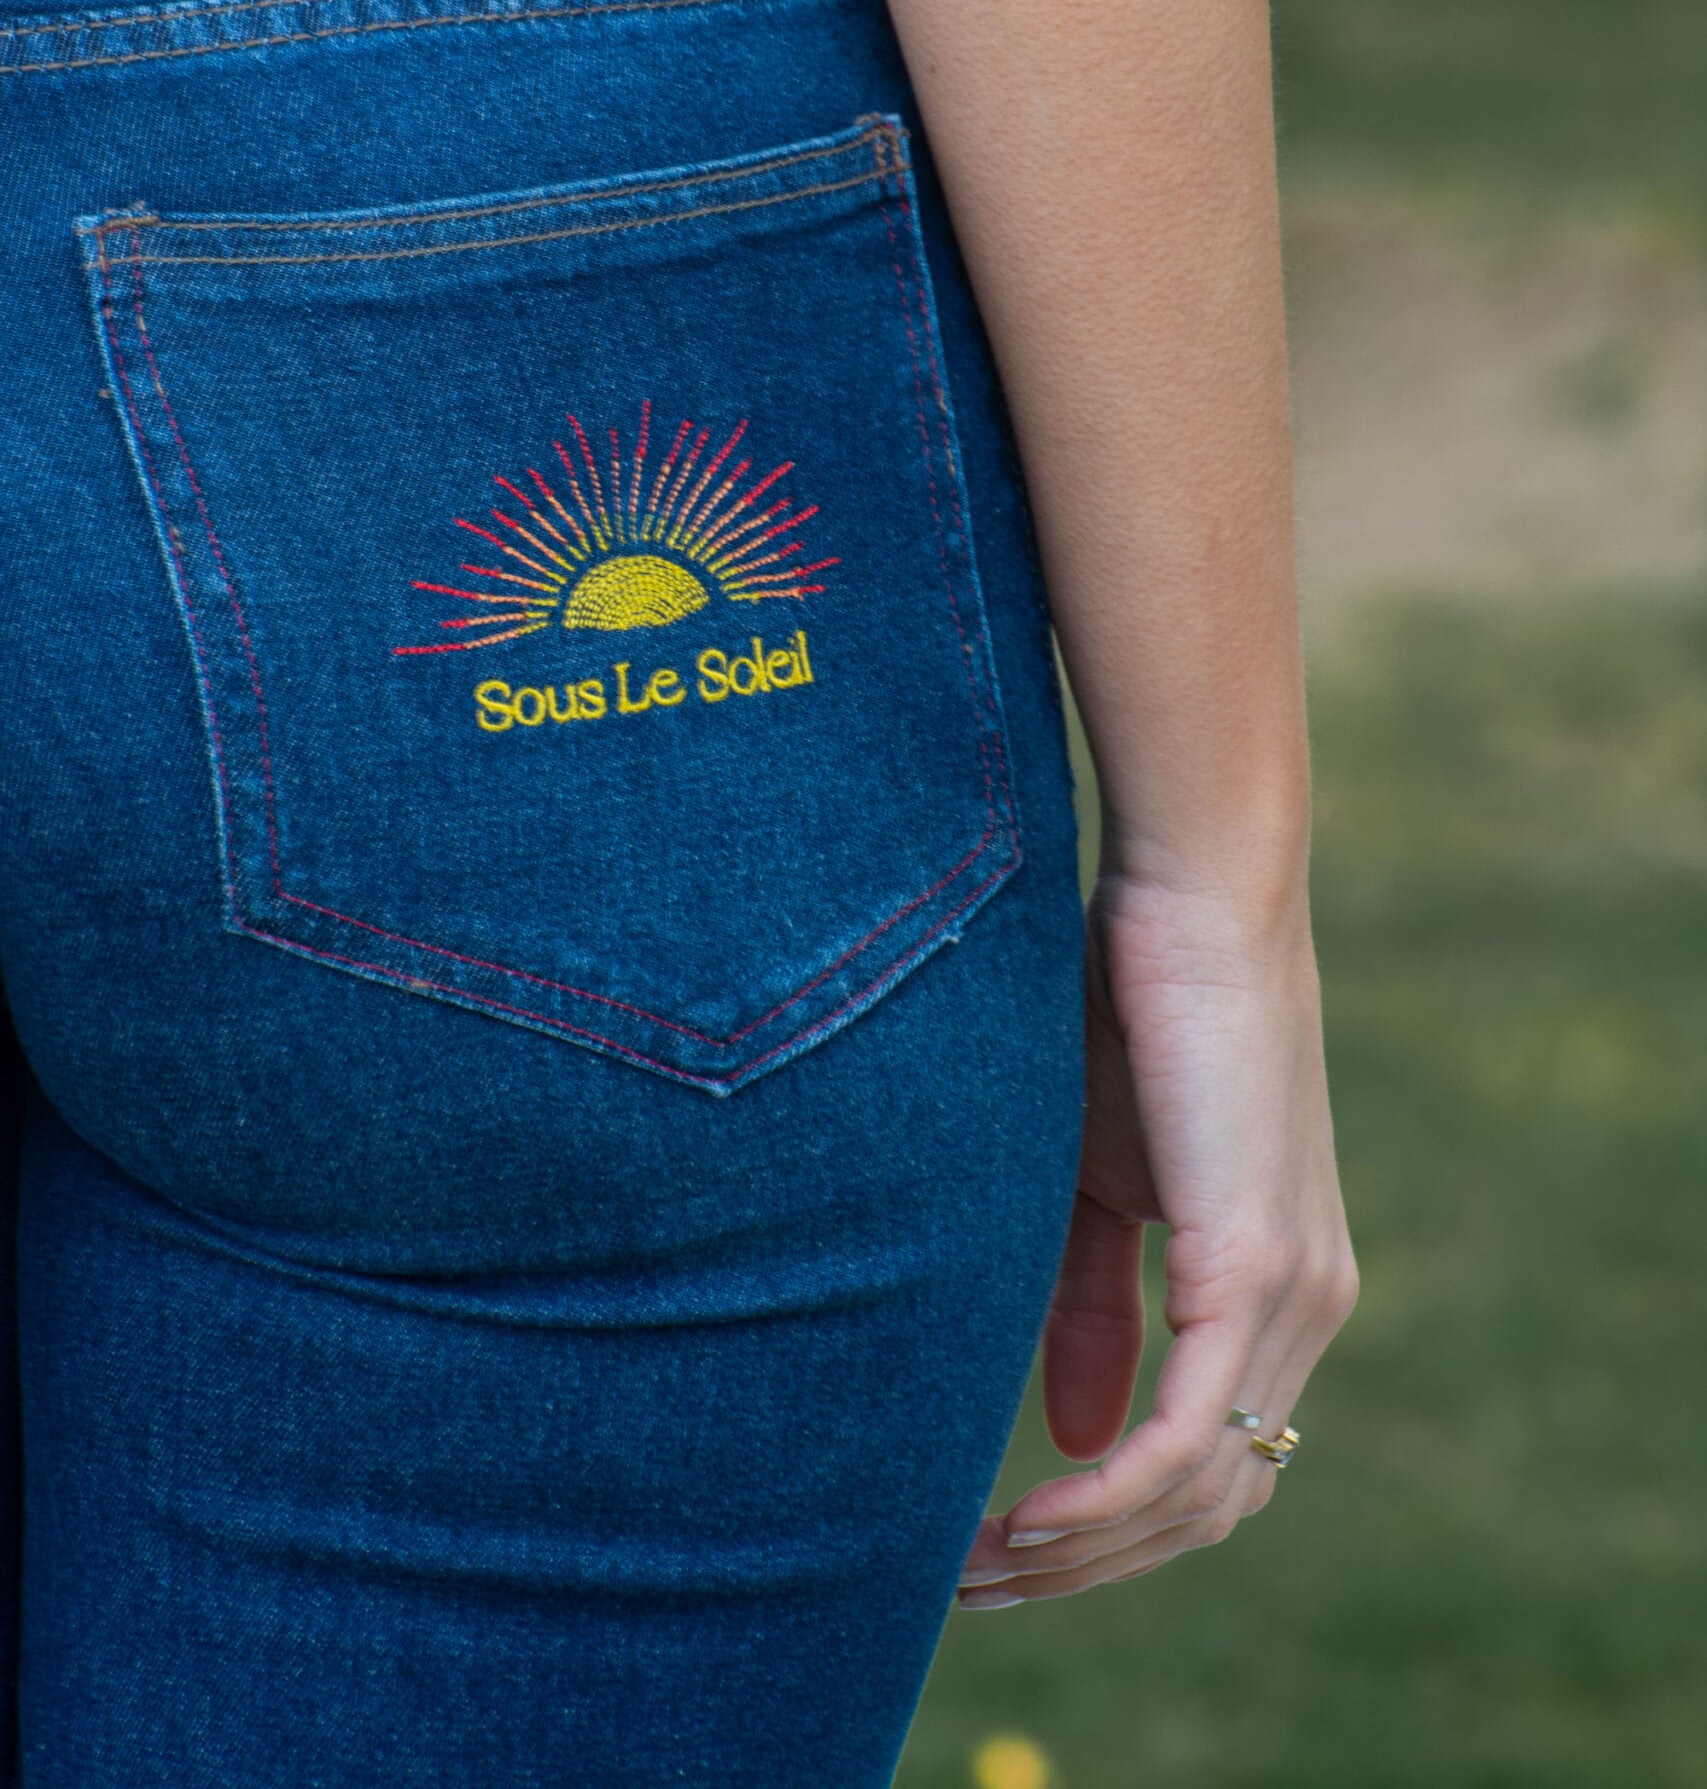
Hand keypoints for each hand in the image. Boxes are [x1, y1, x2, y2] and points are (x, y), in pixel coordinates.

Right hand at [957, 873, 1356, 1605]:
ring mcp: (1294, 1292)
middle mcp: (1309, 1307)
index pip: (1215, 1464)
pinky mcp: (1254, 1267)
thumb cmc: (1135, 1009)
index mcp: (1281, 1287)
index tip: (1001, 1550)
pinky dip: (1108, 1498)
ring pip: (1203, 1491)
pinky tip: (1030, 1518)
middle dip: (1090, 1565)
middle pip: (1212, 1505)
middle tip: (971, 1583)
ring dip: (1087, 1549)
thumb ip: (1094, 1308)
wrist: (1188, 894)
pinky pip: (1188, 1437)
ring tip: (979, 1564)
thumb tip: (1074, 1437)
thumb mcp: (1097, 1181)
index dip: (1112, 1530)